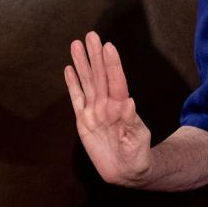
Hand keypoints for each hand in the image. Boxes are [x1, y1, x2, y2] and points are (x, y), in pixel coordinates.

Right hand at [64, 31, 151, 186]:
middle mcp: (106, 105)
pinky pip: (76, 98)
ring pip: (86, 82)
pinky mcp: (83, 120)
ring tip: (76, 44)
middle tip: (91, 35)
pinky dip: (72, 84)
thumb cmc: (137, 156)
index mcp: (121, 108)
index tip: (108, 46)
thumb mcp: (139, 141)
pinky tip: (69, 69)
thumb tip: (129, 102)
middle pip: (99, 76)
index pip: (116, 82)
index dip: (112, 65)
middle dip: (95, 56)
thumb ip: (133, 124)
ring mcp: (94, 111)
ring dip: (82, 63)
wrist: (126, 171)